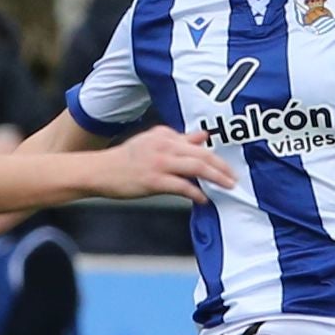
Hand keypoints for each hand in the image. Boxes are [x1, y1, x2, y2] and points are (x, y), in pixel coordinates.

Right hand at [92, 127, 235, 202]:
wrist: (100, 171)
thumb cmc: (126, 160)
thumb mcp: (152, 142)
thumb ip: (179, 139)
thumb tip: (203, 136)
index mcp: (165, 135)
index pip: (197, 144)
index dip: (216, 156)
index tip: (228, 167)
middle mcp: (164, 146)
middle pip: (202, 155)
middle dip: (222, 167)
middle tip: (234, 178)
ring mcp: (159, 163)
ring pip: (196, 168)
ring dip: (215, 178)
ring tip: (227, 186)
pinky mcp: (153, 180)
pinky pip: (181, 186)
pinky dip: (195, 193)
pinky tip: (203, 199)